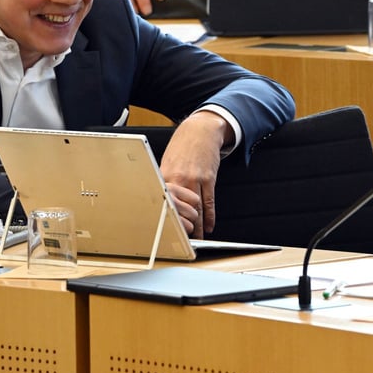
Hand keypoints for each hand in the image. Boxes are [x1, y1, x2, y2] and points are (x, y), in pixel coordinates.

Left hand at [159, 111, 233, 236]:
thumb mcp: (167, 162)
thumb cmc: (182, 146)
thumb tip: (162, 199)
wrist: (200, 130)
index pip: (164, 204)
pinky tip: (209, 226)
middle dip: (183, 227)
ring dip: (198, 227)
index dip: (166, 221)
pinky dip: (210, 217)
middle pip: (181, 209)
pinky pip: (209, 202)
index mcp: (165, 176)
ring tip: (198, 239)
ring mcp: (195, 179)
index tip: (166, 233)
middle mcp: (179, 179)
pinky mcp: (209, 178)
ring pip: (196, 209)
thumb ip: (166, 181)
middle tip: (183, 241)